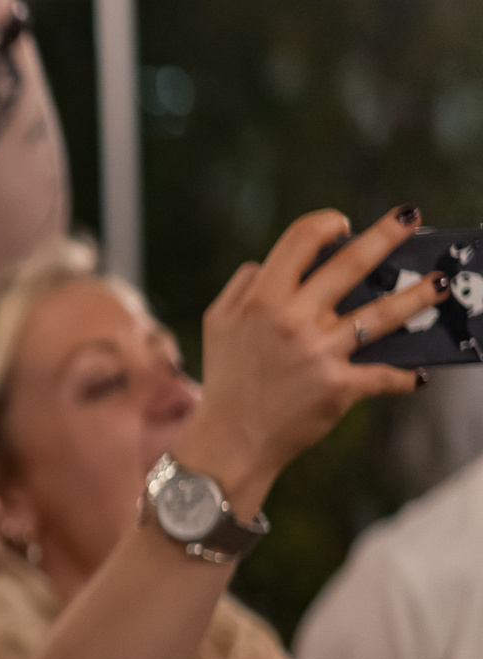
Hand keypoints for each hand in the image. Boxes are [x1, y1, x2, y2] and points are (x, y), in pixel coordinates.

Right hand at [175, 209, 429, 511]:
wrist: (230, 441)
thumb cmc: (226, 379)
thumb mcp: (216, 324)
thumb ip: (241, 286)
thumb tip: (267, 262)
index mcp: (261, 300)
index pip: (299, 241)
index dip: (325, 224)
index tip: (343, 224)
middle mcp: (292, 320)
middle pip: (350, 264)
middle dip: (386, 235)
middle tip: (411, 218)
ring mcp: (318, 352)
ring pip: (382, 314)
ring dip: (418, 295)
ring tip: (442, 283)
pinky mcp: (339, 386)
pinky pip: (383, 375)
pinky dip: (404, 376)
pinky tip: (419, 374)